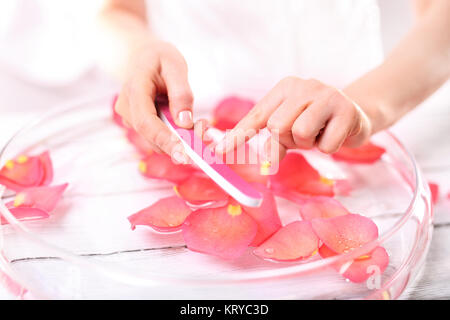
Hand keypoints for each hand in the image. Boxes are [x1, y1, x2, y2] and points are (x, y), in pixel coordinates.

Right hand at [115, 39, 192, 161]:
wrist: (145, 56)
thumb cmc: (160, 58)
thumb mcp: (175, 67)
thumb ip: (181, 94)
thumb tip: (185, 123)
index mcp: (134, 89)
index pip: (146, 122)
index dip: (165, 140)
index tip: (184, 154)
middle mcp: (127, 107)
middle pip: (151, 136)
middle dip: (178, 144)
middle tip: (205, 137)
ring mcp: (131, 117)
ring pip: (155, 140)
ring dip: (179, 141)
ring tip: (202, 127)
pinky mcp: (139, 124)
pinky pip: (157, 137)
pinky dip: (175, 137)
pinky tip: (192, 128)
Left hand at [215, 77, 372, 161]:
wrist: (358, 115)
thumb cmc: (317, 124)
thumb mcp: (290, 132)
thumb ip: (273, 143)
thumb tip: (261, 159)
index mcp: (284, 89)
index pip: (256, 116)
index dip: (238, 136)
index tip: (218, 152)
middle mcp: (303, 86)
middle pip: (277, 126)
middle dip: (288, 140)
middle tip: (304, 135)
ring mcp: (327, 95)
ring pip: (299, 133)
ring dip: (308, 144)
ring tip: (319, 134)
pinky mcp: (347, 110)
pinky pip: (325, 145)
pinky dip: (328, 147)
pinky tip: (336, 135)